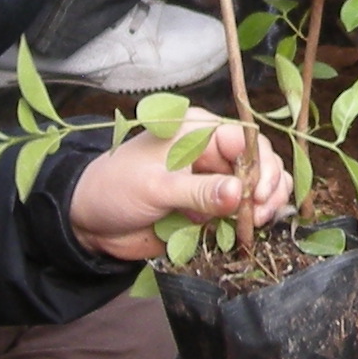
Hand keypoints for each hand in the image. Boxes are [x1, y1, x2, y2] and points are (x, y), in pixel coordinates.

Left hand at [65, 120, 290, 263]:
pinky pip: (243, 208)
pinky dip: (253, 217)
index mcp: (196, 130)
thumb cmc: (115, 189)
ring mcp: (213, 178)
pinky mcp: (211, 205)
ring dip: (266, 201)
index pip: (244, 138)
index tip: (256, 194)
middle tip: (259, 213)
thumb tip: (239, 193)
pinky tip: (252, 229)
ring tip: (257, 222)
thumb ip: (198, 191)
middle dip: (267, 184)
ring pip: (257, 183)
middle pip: (259, 159)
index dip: (258, 163)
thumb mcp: (156, 188)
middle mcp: (210, 149)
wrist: (90, 221)